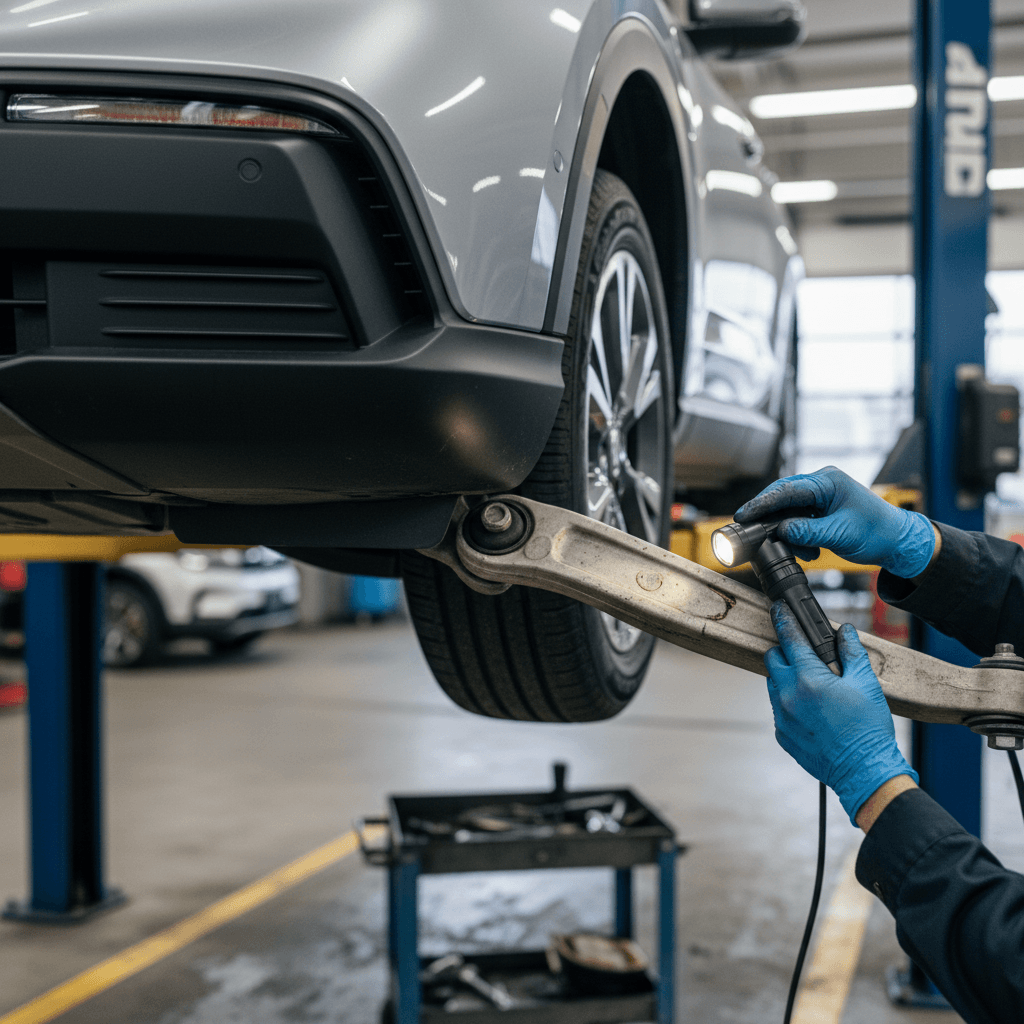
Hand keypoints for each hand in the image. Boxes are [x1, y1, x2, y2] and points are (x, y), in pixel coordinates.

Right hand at [734, 466, 935, 578]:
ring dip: (787, 531)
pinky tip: (808, 550)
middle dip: (767, 516)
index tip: (744, 515)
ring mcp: (820, 496)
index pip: (787, 490)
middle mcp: (822, 484)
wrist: (897, 541)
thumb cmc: (878, 532)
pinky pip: (798, 520)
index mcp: (828, 481)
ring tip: (800, 550)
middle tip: (748, 530)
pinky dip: (797, 536)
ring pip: (788, 511)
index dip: (763, 503)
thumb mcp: (840, 535)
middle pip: (782, 497)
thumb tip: (780, 531)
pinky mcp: (820, 510)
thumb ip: (808, 532)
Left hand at [764, 602, 917, 824]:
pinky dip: (790, 702)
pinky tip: (812, 710)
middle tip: (807, 657)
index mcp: (808, 679)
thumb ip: (851, 652)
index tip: (779, 610)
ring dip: (788, 678)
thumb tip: (845, 631)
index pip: (789, 639)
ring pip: (773, 683)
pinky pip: (778, 708)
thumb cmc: (868, 729)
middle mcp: (788, 696)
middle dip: (786, 652)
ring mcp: (781, 716)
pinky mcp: (781, 733)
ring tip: (814, 687)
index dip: (784, 620)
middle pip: (773, 659)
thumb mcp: (865, 684)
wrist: (864, 771)